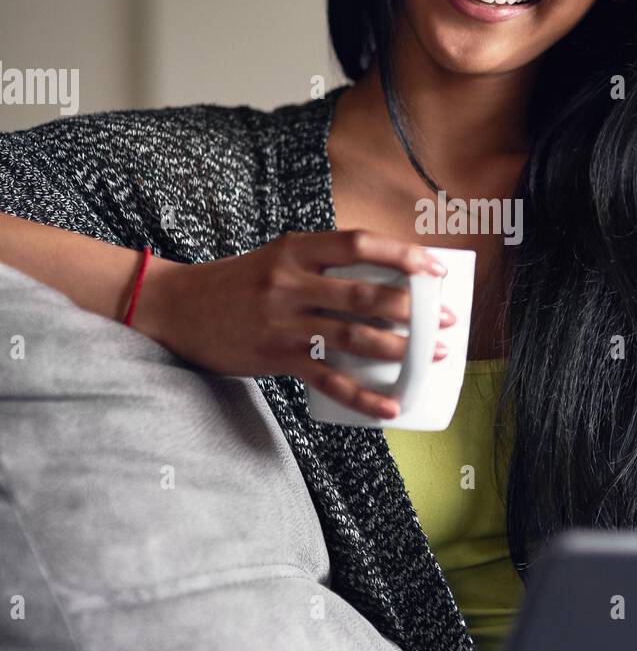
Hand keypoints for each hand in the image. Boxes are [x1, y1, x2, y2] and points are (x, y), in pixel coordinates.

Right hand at [133, 229, 455, 420]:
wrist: (176, 307)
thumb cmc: (237, 284)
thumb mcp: (278, 258)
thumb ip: (322, 265)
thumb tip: (383, 281)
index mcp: (296, 249)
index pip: (360, 244)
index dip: (403, 255)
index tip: (435, 269)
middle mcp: (291, 281)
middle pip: (365, 294)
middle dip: (415, 309)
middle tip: (446, 321)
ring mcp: (283, 321)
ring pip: (353, 336)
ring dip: (400, 349)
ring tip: (431, 357)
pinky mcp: (275, 357)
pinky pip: (329, 380)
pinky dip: (364, 396)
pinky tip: (391, 407)